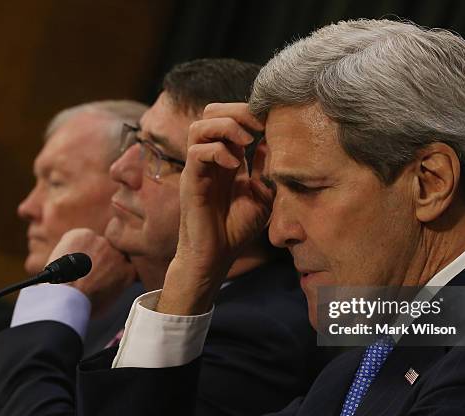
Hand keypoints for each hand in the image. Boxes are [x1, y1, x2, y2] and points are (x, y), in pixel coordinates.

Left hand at [47, 228, 136, 317]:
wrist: (68, 298)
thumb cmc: (84, 306)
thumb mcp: (110, 299)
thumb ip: (115, 284)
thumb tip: (107, 282)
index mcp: (129, 271)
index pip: (123, 263)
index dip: (109, 268)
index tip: (100, 274)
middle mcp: (119, 254)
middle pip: (109, 252)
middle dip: (98, 259)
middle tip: (83, 271)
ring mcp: (103, 242)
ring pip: (93, 243)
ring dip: (85, 251)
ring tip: (71, 267)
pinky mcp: (85, 235)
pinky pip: (77, 236)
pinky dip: (70, 245)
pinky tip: (64, 259)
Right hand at [158, 103, 274, 314]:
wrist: (216, 255)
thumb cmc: (237, 228)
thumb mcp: (262, 195)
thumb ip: (264, 169)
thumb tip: (273, 141)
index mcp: (228, 157)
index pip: (229, 117)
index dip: (248, 112)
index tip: (271, 120)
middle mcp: (210, 158)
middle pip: (210, 112)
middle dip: (236, 111)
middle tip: (258, 124)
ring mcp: (198, 168)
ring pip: (199, 126)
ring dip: (225, 127)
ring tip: (246, 141)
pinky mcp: (191, 181)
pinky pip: (196, 152)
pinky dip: (216, 151)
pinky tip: (234, 166)